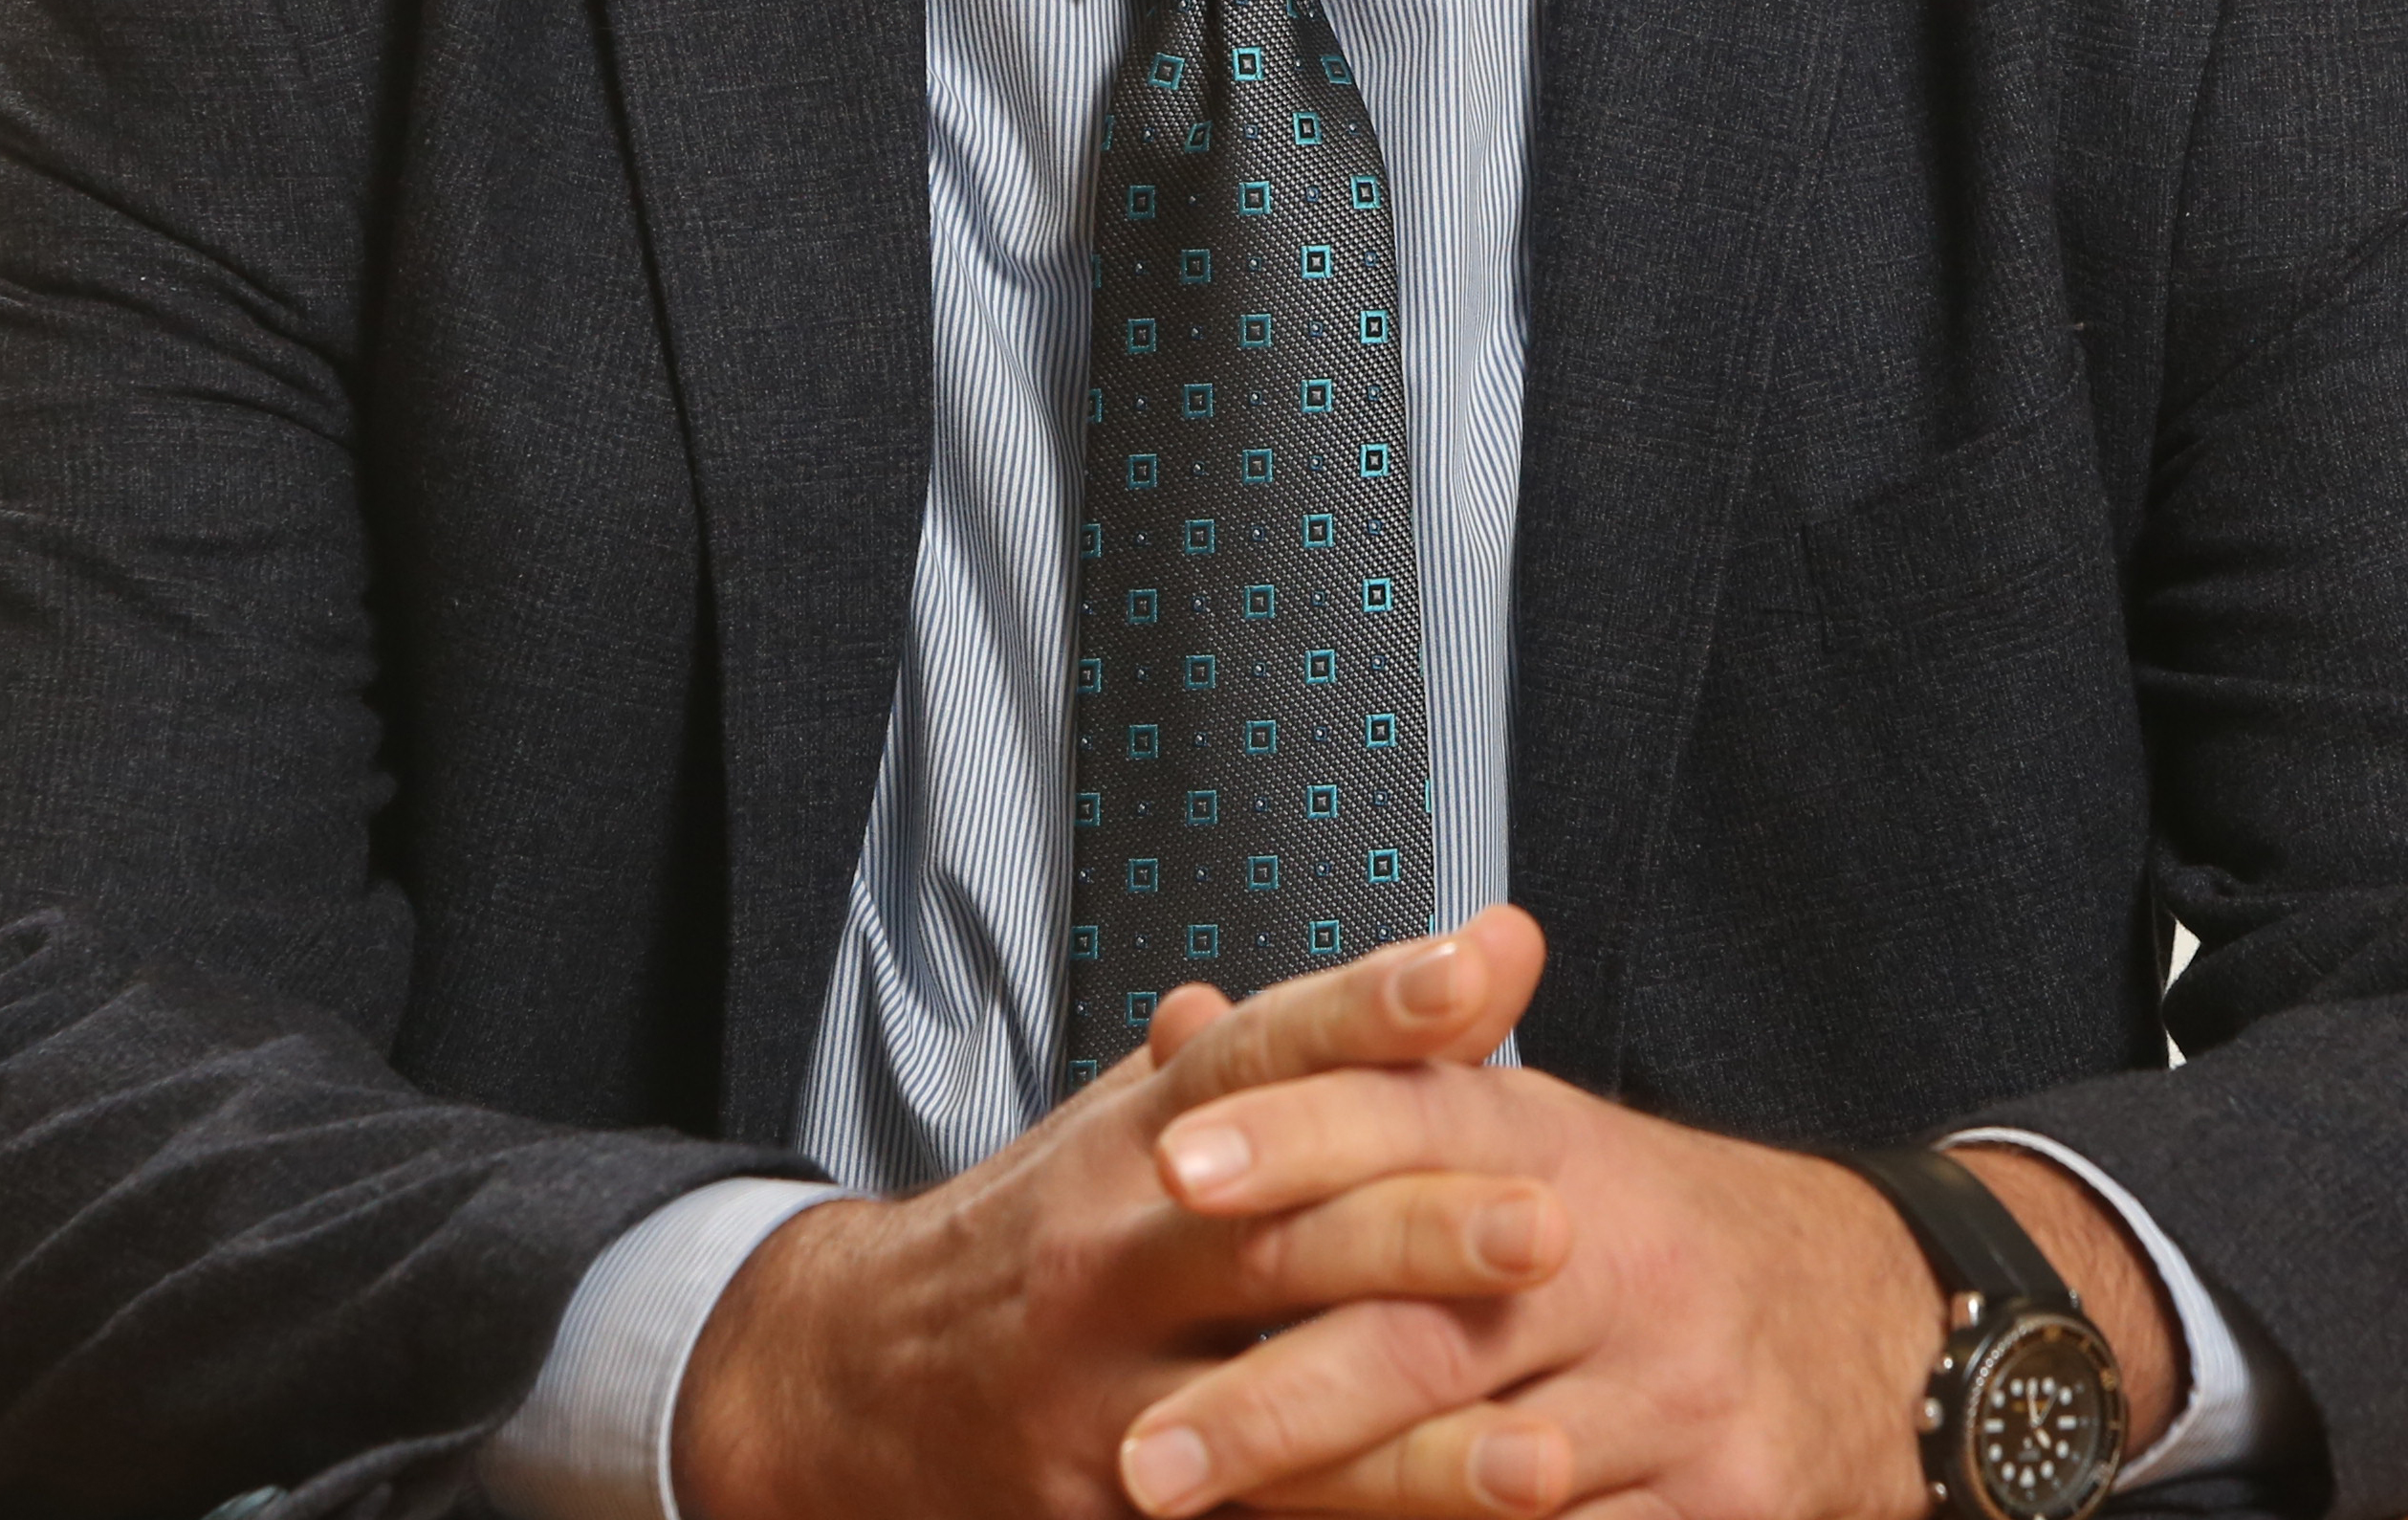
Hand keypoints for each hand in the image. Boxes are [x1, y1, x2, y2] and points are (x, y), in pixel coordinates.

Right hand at [671, 913, 1565, 1519]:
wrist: (854, 1383)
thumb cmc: (1052, 1228)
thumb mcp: (1149, 1108)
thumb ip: (1311, 1047)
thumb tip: (1479, 945)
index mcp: (1139, 1132)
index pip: (1266, 1048)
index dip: (1373, 1002)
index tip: (1482, 970)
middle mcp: (1113, 1251)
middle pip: (1278, 1236)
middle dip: (1419, 1236)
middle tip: (1553, 1223)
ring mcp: (1097, 1398)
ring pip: (1269, 1415)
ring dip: (1415, 1447)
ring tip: (1547, 1454)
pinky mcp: (1097, 1514)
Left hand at [1117, 1052, 2179, 1518]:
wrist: (1869, 1312)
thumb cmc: (1635, 1224)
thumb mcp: (1518, 1128)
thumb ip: (1354, 1086)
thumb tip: (1175, 1020)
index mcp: (1553, 1140)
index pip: (1409, 1113)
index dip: (1291, 1134)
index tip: (1170, 1165)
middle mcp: (1614, 1255)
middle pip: (1427, 1330)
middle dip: (1275, 1401)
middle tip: (1142, 1456)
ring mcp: (1675, 1391)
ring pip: (1486, 1471)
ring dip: (1349, 1515)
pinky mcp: (1724, 1503)